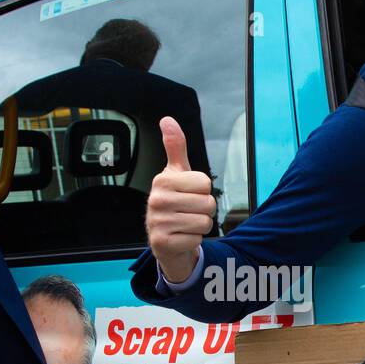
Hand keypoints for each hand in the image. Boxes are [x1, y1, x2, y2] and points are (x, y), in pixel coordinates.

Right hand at [145, 116, 215, 283]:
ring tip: (186, 224)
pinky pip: (196, 240)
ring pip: (204, 222)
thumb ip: (176, 147)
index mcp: (162, 180)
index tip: (190, 194)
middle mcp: (157, 200)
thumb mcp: (177, 174)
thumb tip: (167, 120)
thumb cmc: (175, 204)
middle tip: (190, 212)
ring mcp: (157, 222)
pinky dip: (193, 241)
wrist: (166, 241)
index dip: (204, 191)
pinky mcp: (162, 243)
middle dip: (205, 210)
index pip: (205, 183)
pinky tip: (181, 237)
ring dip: (201, 226)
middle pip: (207, 203)